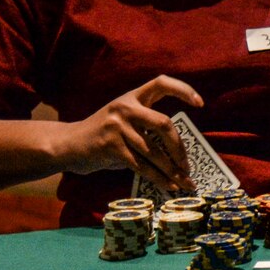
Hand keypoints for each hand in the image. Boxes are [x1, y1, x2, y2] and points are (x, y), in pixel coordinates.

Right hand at [55, 76, 203, 189]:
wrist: (68, 144)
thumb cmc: (104, 135)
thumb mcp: (123, 119)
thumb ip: (146, 125)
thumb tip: (179, 151)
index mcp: (132, 96)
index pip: (161, 83)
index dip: (183, 90)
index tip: (200, 104)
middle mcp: (125, 107)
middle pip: (164, 124)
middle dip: (180, 149)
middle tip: (189, 166)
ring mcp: (117, 126)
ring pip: (154, 152)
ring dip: (172, 171)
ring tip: (185, 183)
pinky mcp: (111, 146)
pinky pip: (142, 165)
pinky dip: (158, 178)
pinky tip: (169, 185)